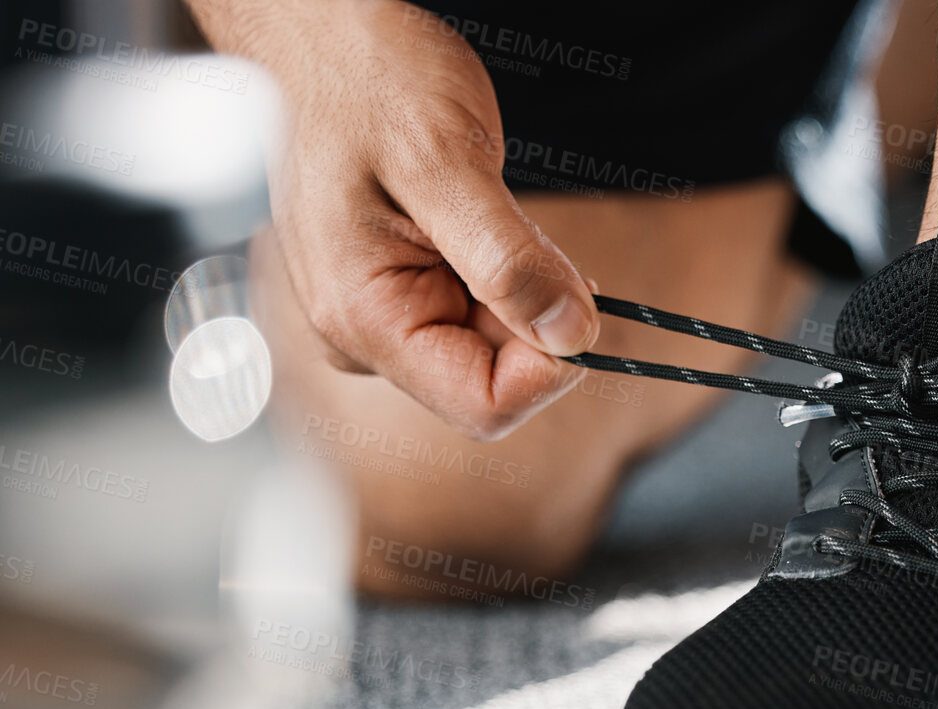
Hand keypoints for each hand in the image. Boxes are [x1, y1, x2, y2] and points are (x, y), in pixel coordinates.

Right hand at [193, 0, 598, 439]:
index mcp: (362, 319)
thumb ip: (511, 261)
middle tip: (532, 238)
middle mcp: (361, 335)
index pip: (484, 406)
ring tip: (492, 216)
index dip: (550, 368)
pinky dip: (506, 279)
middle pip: (489, 382)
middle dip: (535, 324)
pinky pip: (475, 316)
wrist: (322, 33)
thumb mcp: (449, 163)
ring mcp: (377, 318)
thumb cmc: (364, 77)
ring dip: (520, 295)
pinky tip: (484, 222)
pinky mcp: (398, 295)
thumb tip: (570, 335)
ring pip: (489, 350)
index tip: (578, 302)